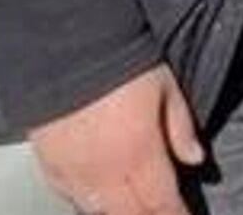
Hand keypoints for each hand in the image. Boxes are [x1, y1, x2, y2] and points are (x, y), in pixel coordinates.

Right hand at [27, 65, 202, 214]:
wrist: (64, 45)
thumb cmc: (119, 57)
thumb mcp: (166, 86)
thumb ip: (181, 127)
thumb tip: (195, 158)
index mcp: (137, 154)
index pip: (161, 203)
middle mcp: (102, 171)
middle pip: (129, 213)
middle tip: (163, 213)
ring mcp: (71, 170)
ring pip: (97, 210)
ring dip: (120, 211)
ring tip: (136, 207)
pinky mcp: (47, 163)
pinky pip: (69, 195)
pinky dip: (88, 201)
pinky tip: (98, 198)